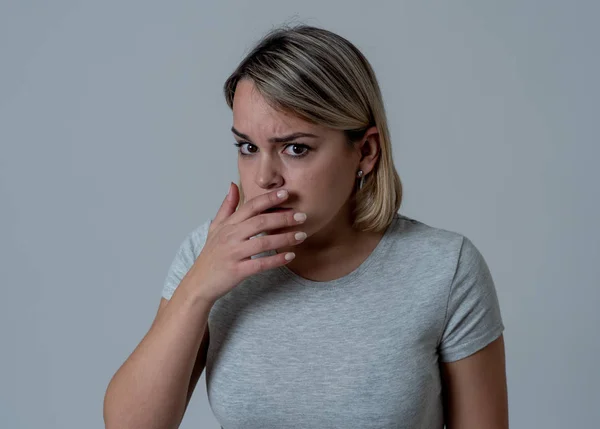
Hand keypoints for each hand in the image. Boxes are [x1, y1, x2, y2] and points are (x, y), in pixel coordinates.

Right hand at [183, 183, 306, 304]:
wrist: (199, 282)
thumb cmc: (211, 255)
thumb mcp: (215, 228)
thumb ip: (226, 207)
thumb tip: (233, 185)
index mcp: (228, 225)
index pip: (250, 207)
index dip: (268, 199)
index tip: (286, 193)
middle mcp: (230, 236)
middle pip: (260, 222)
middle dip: (283, 217)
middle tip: (301, 216)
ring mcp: (233, 253)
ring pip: (263, 242)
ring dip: (284, 238)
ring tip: (301, 235)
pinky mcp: (237, 271)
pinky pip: (260, 264)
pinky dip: (276, 260)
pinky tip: (290, 256)